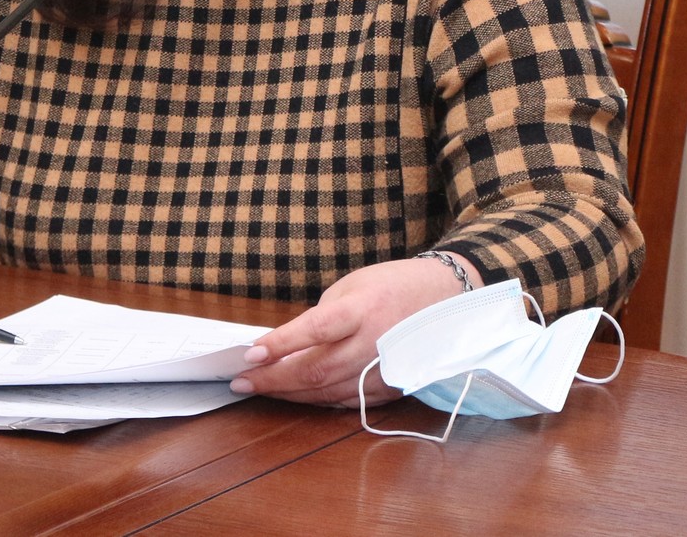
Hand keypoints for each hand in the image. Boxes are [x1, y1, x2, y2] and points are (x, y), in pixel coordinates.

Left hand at [231, 255, 478, 406]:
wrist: (445, 298)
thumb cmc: (392, 285)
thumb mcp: (351, 287)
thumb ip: (321, 319)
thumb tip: (285, 349)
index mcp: (364, 309)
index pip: (316, 329)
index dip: (281, 344)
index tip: (250, 354)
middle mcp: (375, 343)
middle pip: (316, 370)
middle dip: (273, 378)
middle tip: (241, 380)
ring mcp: (384, 371)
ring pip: (326, 392)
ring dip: (288, 393)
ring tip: (260, 388)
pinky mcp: (391, 389)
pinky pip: (345, 401)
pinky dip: (316, 400)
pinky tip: (295, 395)